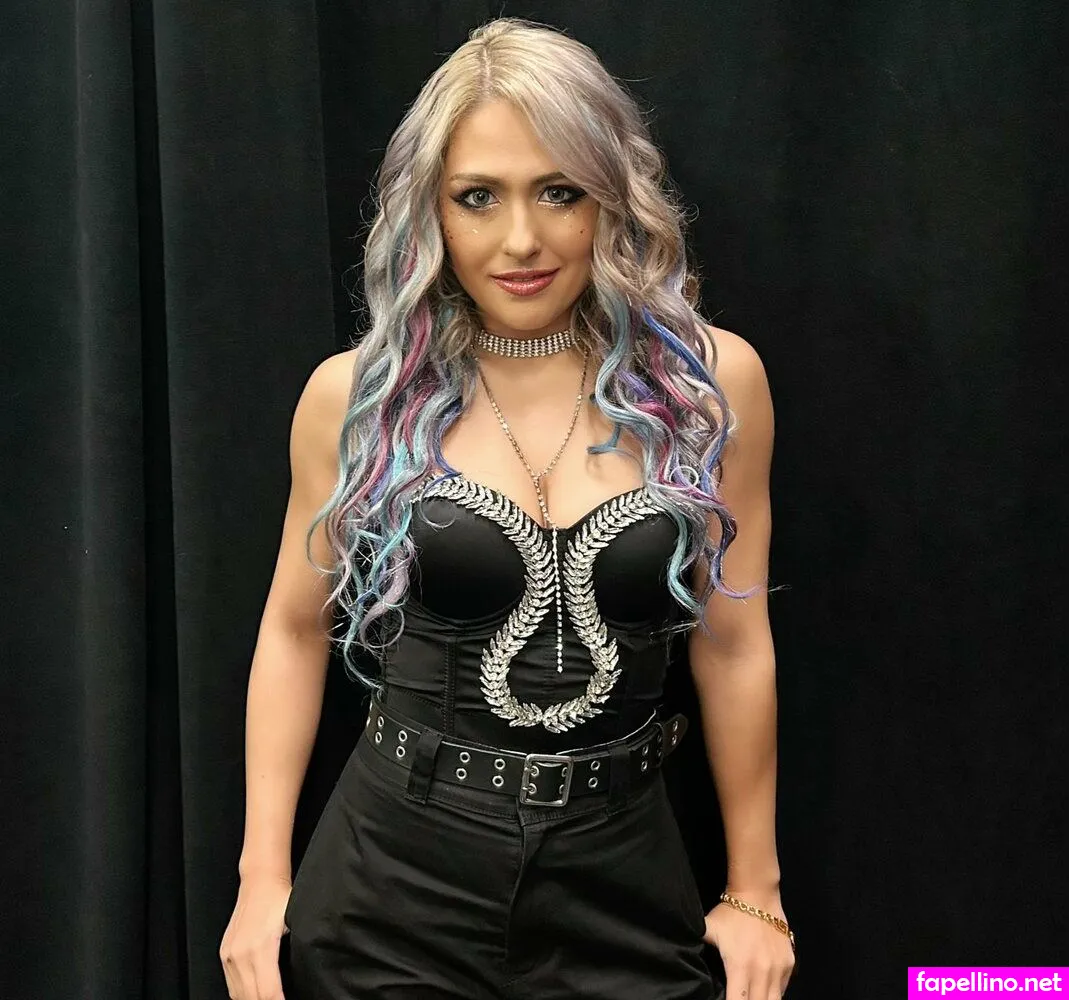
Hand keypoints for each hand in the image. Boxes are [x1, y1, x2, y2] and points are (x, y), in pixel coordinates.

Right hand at [219, 871, 292, 999]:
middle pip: (253, 998)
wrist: (259, 880)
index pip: (269, 993)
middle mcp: (240, 954)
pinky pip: (232, 986)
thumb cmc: (280, 897)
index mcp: (261, 948)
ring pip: (239, 995)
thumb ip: (297, 950)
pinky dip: (244, 995)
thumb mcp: (295, 922)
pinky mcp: (224, 954)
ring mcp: (229, 955)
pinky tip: (256, 995)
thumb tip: (311, 968)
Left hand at [702, 888, 794, 999]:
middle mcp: (761, 972)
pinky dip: (773, 994)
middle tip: (739, 998)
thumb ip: (698, 944)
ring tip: (751, 997)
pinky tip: (763, 991)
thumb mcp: (709, 929)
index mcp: (739, 966)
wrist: (757, 892)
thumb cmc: (730, 913)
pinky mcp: (789, 964)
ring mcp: (778, 969)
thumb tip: (681, 955)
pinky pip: (782, 989)